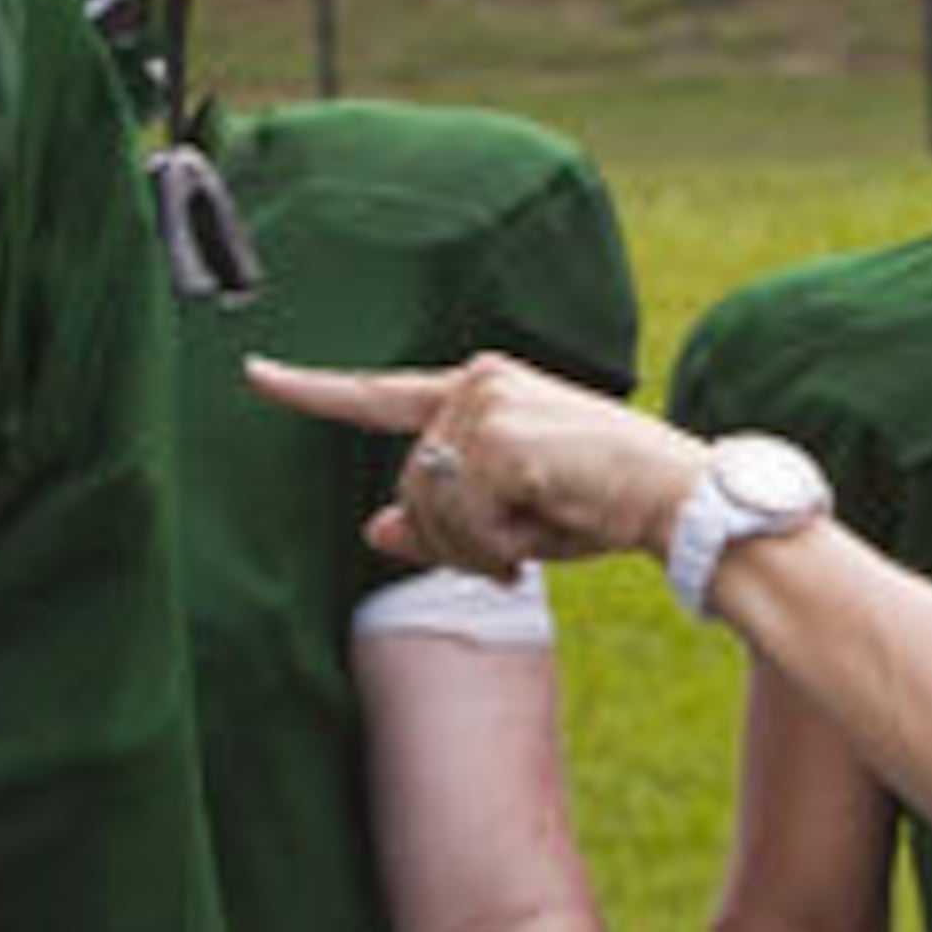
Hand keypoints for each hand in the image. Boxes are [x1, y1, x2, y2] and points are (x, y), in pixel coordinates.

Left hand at [247, 351, 707, 584]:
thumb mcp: (512, 515)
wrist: (676, 494)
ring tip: (534, 538)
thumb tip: (374, 531)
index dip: (311, 390)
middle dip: (451, 539)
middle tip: (512, 555)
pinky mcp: (498, 437)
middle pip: (408, 487)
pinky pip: (462, 521)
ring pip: (429, 509)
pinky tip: (542, 531)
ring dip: (476, 546)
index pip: (378, 394)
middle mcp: (474, 384)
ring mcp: (484, 405)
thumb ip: (441, 521)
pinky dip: (499, 544)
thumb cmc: (602, 501)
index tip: (255, 376)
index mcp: (478, 388)